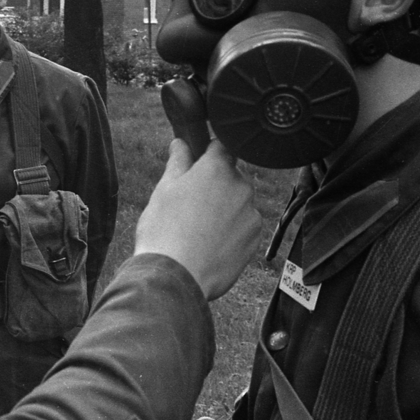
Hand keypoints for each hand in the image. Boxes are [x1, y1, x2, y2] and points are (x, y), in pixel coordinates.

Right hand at [134, 138, 261, 300]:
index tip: (197, 165)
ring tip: (199, 229)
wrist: (177, 275)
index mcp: (217, 168)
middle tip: (191, 204)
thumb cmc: (164, 230)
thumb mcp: (164, 190)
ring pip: (239, 203)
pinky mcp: (255, 239)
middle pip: (231, 177)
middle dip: (216, 185)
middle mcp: (241, 187)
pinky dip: (232, 232)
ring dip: (226, 209)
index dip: (208, 154)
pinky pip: (244, 227)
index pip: (221, 146)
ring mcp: (251, 214)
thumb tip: (180, 143)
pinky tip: (210, 244)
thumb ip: (178, 162)